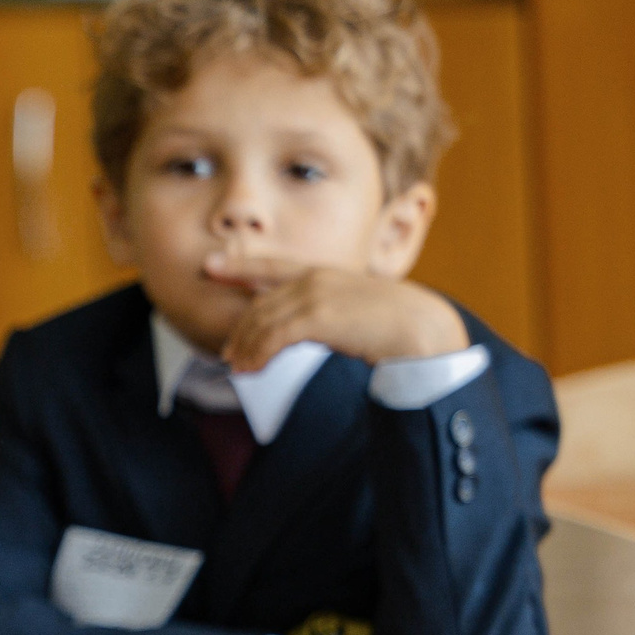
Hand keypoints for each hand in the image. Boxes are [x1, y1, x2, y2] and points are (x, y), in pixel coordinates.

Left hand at [202, 255, 468, 373]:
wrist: (425, 329)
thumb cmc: (394, 325)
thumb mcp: (353, 310)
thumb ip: (325, 312)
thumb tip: (305, 330)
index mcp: (324, 273)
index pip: (271, 265)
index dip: (238, 266)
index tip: (209, 265)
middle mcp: (316, 278)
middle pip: (261, 304)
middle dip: (241, 331)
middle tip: (229, 354)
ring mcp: (317, 295)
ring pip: (262, 322)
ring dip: (246, 348)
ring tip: (238, 368)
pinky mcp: (319, 317)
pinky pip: (274, 337)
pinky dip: (258, 354)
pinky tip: (251, 370)